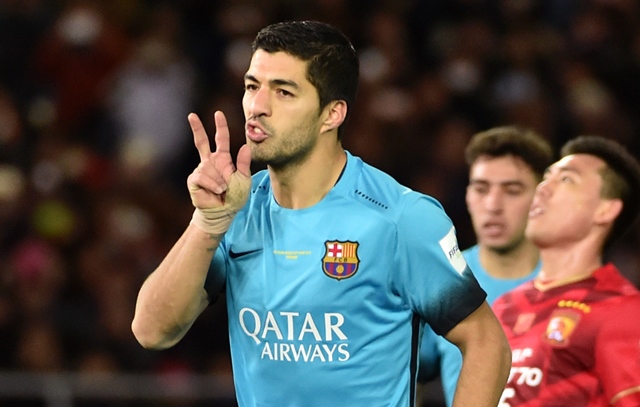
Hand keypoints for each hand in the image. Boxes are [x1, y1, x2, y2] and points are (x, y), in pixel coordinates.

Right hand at [187, 111, 250, 233]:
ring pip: (209, 168)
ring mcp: (201, 170)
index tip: (218, 114)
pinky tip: (217, 191)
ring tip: (223, 190)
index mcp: (222, 159)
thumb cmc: (235, 196)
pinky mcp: (194, 179)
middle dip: (197, 128)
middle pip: (202, 141)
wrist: (223, 211)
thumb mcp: (244, 179)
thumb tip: (245, 146)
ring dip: (219, 180)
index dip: (220, 126)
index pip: (220, 139)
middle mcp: (210, 162)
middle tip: (192, 115)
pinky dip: (212, 184)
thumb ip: (244, 164)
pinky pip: (202, 177)